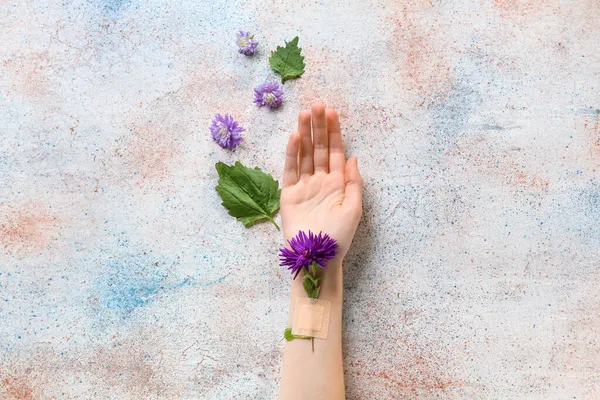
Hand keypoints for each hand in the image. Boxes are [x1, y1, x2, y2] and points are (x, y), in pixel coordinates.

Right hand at [280, 104, 362, 259]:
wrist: (317, 257)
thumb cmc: (338, 236)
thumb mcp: (354, 209)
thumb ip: (354, 182)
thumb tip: (353, 158)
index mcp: (337, 184)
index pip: (335, 152)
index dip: (334, 133)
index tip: (332, 113)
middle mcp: (320, 182)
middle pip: (318, 149)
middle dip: (318, 127)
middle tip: (317, 105)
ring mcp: (304, 187)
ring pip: (304, 155)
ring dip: (304, 135)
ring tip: (304, 114)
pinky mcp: (289, 194)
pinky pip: (290, 170)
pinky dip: (291, 154)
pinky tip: (294, 137)